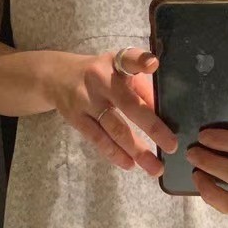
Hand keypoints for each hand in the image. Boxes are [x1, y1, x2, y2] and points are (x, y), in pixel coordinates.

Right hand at [45, 48, 177, 177]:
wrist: (56, 77)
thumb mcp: (118, 72)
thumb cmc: (100, 75)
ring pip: (115, 128)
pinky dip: (115, 154)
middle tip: (171, 145)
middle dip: (152, 126)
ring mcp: (86, 100)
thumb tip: (166, 114)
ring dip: (137, 150)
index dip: (141, 61)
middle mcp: (100, 79)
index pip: (128, 59)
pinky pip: (98, 139)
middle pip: (128, 104)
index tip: (153, 64)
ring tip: (155, 168)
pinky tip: (130, 164)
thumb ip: (142, 89)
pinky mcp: (76, 118)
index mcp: (115, 62)